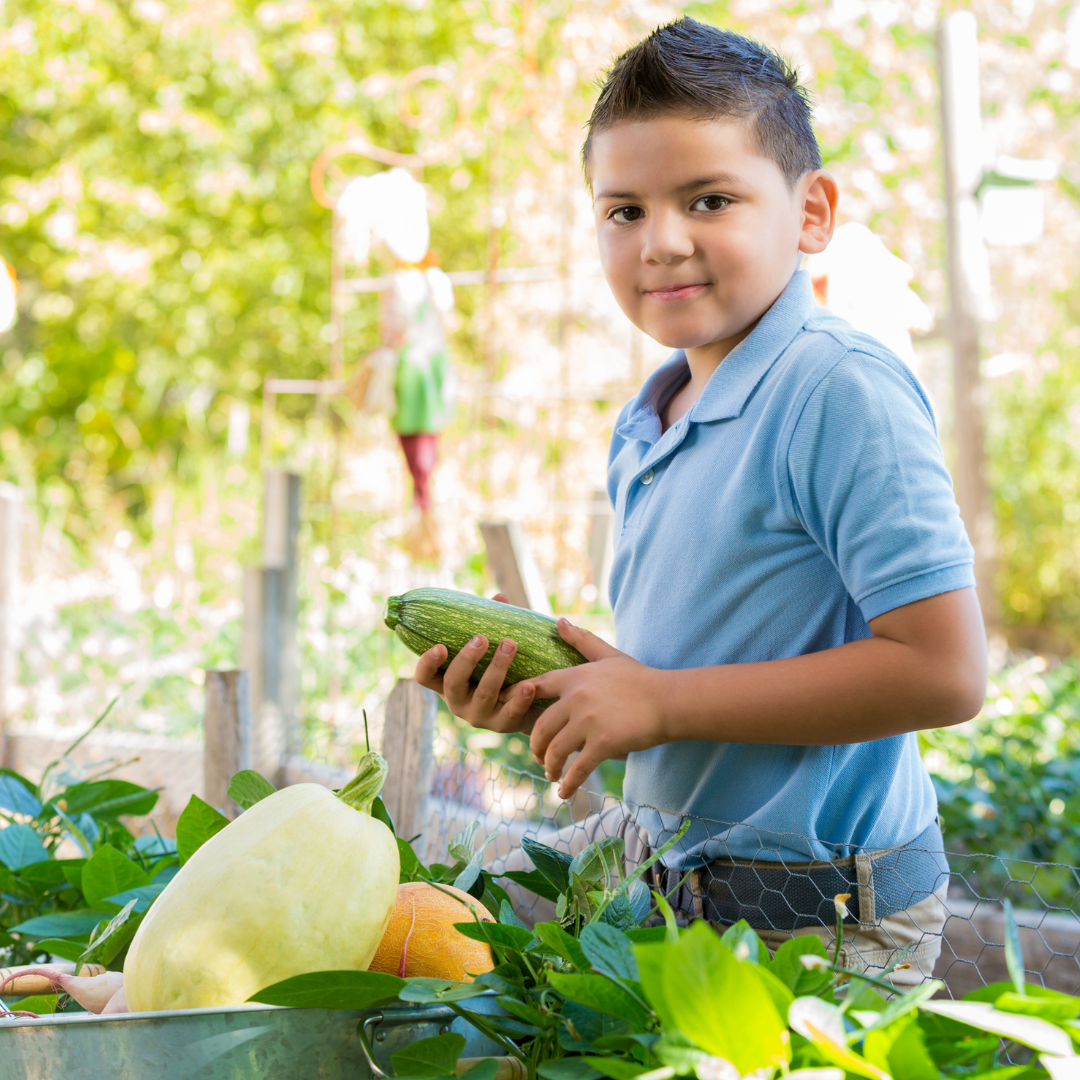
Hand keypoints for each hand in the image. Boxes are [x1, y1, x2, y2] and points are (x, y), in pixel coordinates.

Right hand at [412, 594, 539, 733]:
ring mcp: (479, 716)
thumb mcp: (493, 650)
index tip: (440, 646)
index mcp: (449, 682)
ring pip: (484, 694)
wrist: (531, 704)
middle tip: (481, 638)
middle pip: (453, 684)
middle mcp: (458, 702)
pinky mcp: (503, 725)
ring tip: (510, 645)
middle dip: (466, 660)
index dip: (427, 663)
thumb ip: (492, 625)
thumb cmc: (505, 669)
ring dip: (497, 668)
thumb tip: (499, 598)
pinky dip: (520, 698)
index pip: (425, 677)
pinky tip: (530, 684)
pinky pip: (510, 713)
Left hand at [521, 620, 669, 799]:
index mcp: (575, 677)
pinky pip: (577, 768)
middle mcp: (576, 698)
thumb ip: (581, 640)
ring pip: (555, 750)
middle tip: (538, 756)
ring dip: (549, 766)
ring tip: (552, 775)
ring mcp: (589, 721)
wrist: (669, 700)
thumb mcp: (608, 655)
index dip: (516, 699)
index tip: (505, 709)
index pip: (534, 688)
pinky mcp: (603, 743)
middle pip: (540, 727)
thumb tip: (559, 621)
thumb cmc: (640, 678)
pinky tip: (564, 793)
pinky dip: (568, 784)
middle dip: (535, 746)